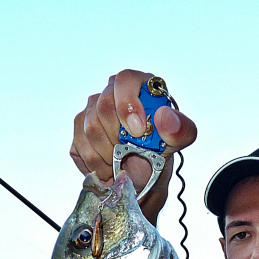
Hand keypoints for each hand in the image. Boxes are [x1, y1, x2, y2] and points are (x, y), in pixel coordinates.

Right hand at [70, 69, 197, 223]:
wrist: (141, 179)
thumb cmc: (159, 153)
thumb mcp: (178, 143)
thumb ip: (180, 129)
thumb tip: (164, 116)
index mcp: (138, 86)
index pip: (125, 80)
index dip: (128, 104)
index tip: (138, 131)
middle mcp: (111, 93)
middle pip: (103, 106)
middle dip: (119, 136)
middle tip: (132, 151)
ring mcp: (91, 111)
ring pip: (90, 128)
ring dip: (109, 154)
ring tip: (122, 161)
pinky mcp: (79, 132)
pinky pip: (80, 146)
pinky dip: (97, 164)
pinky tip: (109, 167)